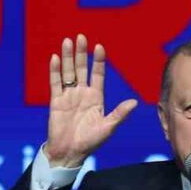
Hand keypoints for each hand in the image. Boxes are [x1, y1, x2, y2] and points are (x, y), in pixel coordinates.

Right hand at [44, 34, 137, 167]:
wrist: (69, 153)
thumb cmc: (90, 142)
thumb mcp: (108, 127)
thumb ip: (119, 114)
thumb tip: (135, 102)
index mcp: (96, 97)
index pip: (98, 74)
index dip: (98, 61)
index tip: (99, 47)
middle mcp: (82, 93)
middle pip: (81, 68)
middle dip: (81, 53)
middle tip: (81, 36)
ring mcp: (68, 96)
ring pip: (68, 72)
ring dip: (67, 57)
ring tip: (68, 41)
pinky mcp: (56, 101)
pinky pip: (55, 83)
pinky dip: (55, 70)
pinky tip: (56, 57)